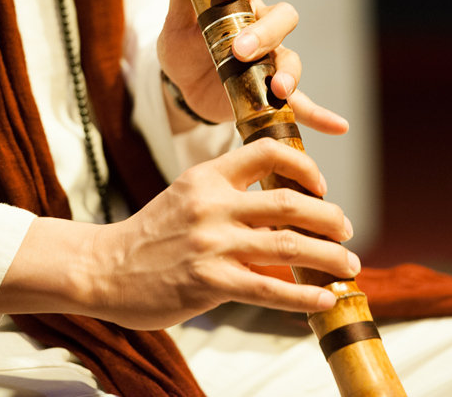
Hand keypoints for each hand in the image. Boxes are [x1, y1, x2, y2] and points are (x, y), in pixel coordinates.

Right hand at [0, 140, 358, 329]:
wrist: (102, 269)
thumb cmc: (149, 237)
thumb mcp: (185, 197)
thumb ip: (225, 193)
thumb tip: (280, 204)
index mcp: (207, 176)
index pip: (267, 151)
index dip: (305, 166)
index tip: (321, 186)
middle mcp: (212, 204)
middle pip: (290, 201)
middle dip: (330, 217)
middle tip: (347, 230)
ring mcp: (211, 243)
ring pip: (289, 244)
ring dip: (329, 256)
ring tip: (349, 265)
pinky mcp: (210, 281)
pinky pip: (271, 287)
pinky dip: (305, 295)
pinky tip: (325, 299)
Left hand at [155, 0, 348, 134]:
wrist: (184, 88)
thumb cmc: (186, 45)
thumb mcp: (177, 17)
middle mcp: (262, 23)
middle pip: (283, 15)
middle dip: (264, 32)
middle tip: (239, 51)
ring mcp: (272, 58)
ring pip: (291, 56)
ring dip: (288, 71)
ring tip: (277, 88)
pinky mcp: (273, 92)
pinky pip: (304, 103)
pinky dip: (321, 115)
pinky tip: (338, 126)